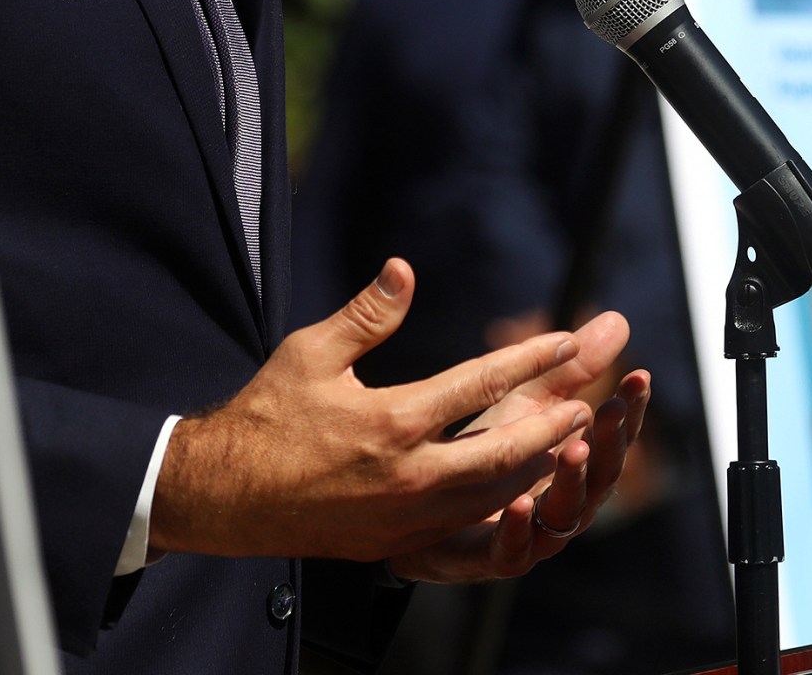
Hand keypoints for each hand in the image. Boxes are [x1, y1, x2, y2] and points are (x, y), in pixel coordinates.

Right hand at [147, 259, 596, 562]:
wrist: (226, 496)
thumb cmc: (266, 416)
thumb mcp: (311, 353)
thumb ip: (366, 314)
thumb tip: (404, 269)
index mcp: (391, 422)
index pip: (480, 384)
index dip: (529, 360)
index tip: (564, 341)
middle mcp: (407, 474)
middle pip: (504, 451)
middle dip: (551, 426)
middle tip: (585, 403)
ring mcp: (405, 515)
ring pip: (491, 494)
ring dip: (533, 467)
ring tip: (563, 442)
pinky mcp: (396, 541)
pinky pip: (463, 523)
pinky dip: (497, 502)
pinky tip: (514, 485)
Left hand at [390, 307, 652, 582]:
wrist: (418, 512)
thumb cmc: (480, 452)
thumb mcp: (526, 405)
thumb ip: (571, 370)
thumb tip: (619, 320)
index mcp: (575, 463)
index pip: (615, 437)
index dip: (631, 410)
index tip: (638, 376)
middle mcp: (562, 501)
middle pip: (601, 477)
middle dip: (610, 442)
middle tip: (612, 409)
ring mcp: (531, 533)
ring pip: (565, 514)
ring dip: (573, 482)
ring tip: (574, 448)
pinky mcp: (488, 559)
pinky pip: (513, 553)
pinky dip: (521, 531)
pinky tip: (519, 504)